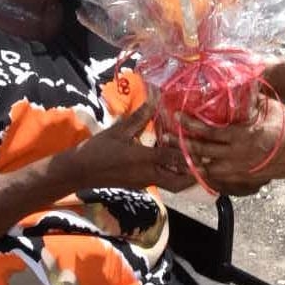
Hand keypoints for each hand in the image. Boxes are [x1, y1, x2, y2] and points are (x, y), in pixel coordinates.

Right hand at [76, 103, 194, 193]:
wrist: (79, 172)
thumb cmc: (97, 149)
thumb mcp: (118, 130)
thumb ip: (139, 117)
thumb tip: (154, 99)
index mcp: (143, 160)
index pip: (173, 159)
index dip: (190, 155)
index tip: (204, 148)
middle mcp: (147, 174)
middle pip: (178, 182)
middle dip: (193, 176)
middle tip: (205, 163)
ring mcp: (144, 182)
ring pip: (171, 185)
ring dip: (184, 177)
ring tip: (195, 164)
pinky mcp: (139, 184)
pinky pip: (162, 182)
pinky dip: (172, 176)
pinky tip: (176, 164)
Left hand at [172, 96, 284, 195]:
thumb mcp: (269, 108)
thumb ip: (251, 98)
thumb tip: (238, 80)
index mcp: (243, 136)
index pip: (209, 132)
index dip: (191, 125)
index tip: (177, 117)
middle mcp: (238, 156)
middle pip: (201, 152)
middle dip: (180, 145)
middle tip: (163, 138)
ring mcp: (239, 170)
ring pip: (206, 168)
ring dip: (188, 161)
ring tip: (172, 154)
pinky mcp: (243, 178)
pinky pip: (217, 177)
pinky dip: (203, 172)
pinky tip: (192, 166)